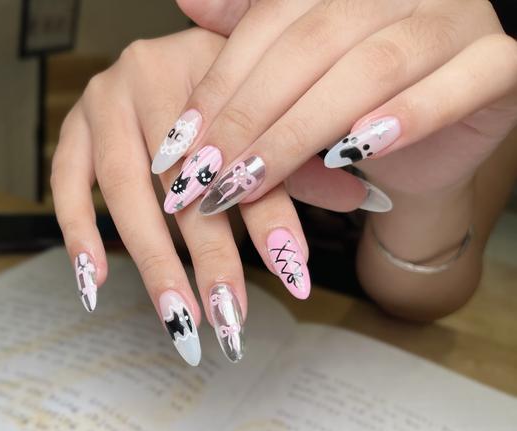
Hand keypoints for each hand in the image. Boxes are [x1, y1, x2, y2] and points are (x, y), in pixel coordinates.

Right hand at [52, 29, 332, 365]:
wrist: (175, 54)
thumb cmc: (228, 91)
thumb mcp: (270, 113)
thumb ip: (300, 159)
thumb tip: (354, 204)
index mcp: (210, 62)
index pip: (240, 152)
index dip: (268, 216)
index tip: (292, 275)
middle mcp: (150, 71)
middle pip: (181, 175)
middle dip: (207, 254)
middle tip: (227, 317)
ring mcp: (103, 98)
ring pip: (124, 187)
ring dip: (152, 258)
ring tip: (177, 316)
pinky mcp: (73, 125)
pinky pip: (65, 181)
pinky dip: (78, 231)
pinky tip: (95, 280)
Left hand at [151, 0, 515, 216]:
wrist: (434, 141)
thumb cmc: (357, 104)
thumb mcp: (297, 71)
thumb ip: (250, 36)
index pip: (269, 22)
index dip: (221, 84)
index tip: (180, 143)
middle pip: (312, 44)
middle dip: (251, 117)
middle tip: (207, 175)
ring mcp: (455, 18)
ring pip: (372, 66)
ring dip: (304, 131)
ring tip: (254, 178)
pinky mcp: (498, 62)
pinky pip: (456, 85)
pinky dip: (405, 117)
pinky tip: (355, 152)